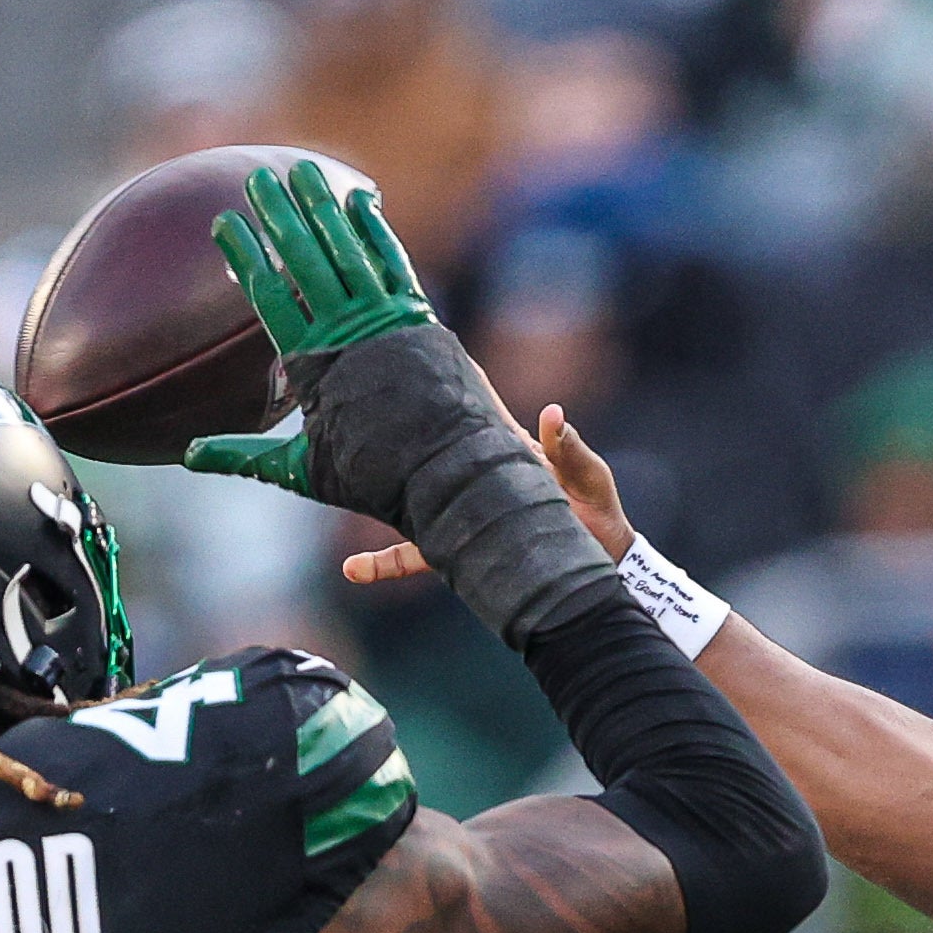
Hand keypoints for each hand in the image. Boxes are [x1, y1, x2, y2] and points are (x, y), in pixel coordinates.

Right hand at [178, 160, 434, 497]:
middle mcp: (348, 334)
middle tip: (257, 177)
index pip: (268, 295)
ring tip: (303, 170)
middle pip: (305, 259)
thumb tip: (190, 455)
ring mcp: (388, 322)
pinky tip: (363, 200)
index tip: (224, 222)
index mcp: (312, 364)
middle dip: (279, 214)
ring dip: (325, 208)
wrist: (450, 477)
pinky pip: (394, 265)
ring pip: (349, 252)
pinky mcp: (422, 320)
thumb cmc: (373, 479)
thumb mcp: (301, 470)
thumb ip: (243, 455)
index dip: (245, 255)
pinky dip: (377, 232)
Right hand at [330, 405, 631, 585]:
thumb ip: (569, 450)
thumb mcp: (588, 477)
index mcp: (497, 449)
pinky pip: (414, 557)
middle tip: (342, 421)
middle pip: (417, 455)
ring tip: (330, 491)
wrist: (601, 565)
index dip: (437, 388)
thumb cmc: (597, 512)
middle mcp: (468, 478)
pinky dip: (385, 564)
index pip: (462, 413)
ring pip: (403, 507)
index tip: (402, 361)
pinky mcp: (458, 551)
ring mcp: (458, 514)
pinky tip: (354, 571)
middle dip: (383, 441)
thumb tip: (550, 415)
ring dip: (367, 504)